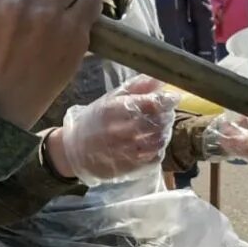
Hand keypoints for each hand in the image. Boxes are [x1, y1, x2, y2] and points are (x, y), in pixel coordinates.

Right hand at [54, 75, 178, 185]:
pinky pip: (153, 158)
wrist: (73, 151)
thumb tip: (160, 78)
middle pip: (155, 123)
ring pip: (157, 141)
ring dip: (164, 133)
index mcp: (111, 110)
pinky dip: (159, 150)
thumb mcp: (110, 99)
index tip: (173, 98)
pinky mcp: (126, 168)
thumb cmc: (95, 121)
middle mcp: (117, 131)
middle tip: (167, 113)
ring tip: (161, 128)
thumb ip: (136, 88)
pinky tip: (154, 144)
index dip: (165, 100)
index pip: (147, 104)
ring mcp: (122, 152)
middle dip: (166, 116)